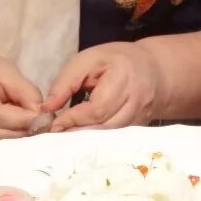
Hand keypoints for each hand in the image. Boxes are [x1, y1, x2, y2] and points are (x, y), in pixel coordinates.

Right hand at [0, 46, 48, 142]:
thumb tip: (41, 114)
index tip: (43, 118)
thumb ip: (23, 91)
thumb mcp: (3, 69)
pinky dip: (10, 141)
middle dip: (23, 131)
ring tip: (36, 128)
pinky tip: (22, 132)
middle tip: (45, 126)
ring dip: (19, 138)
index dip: (21, 119)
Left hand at [43, 41, 165, 129]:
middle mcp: (137, 100)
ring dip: (87, 140)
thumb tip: (47, 108)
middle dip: (78, 133)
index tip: (53, 125)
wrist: (154, 70)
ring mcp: (141, 117)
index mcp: (124, 78)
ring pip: (111, 136)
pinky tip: (83, 139)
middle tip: (56, 137)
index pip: (96, 108)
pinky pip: (117, 138)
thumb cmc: (116, 60)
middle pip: (105, 126)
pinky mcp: (140, 127)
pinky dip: (98, 140)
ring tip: (67, 139)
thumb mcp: (87, 60)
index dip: (73, 119)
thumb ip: (65, 82)